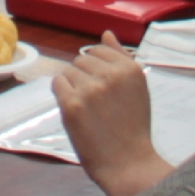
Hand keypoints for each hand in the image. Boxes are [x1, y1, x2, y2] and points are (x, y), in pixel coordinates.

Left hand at [53, 43, 171, 195]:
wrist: (127, 162)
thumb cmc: (133, 126)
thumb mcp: (137, 88)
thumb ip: (120, 58)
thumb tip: (106, 33)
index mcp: (130, 69)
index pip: (98, 50)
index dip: (96, 68)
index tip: (103, 88)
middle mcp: (110, 74)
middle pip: (81, 60)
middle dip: (84, 77)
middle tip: (96, 102)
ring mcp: (90, 89)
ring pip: (68, 71)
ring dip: (73, 86)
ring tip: (88, 108)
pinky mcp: (72, 104)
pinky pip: (57, 83)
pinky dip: (62, 94)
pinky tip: (75, 109)